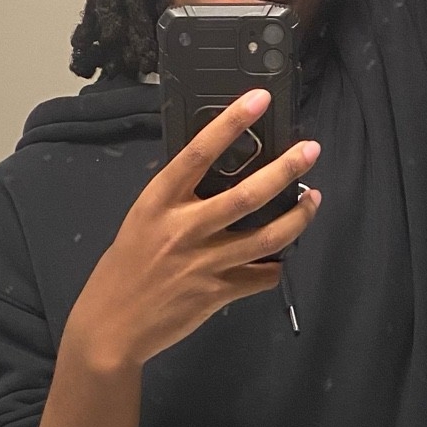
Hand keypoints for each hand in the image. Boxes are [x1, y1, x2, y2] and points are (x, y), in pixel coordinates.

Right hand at [66, 91, 321, 371]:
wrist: (112, 326)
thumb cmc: (125, 269)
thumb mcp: (142, 222)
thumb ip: (176, 201)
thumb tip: (217, 177)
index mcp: (158, 203)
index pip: (199, 153)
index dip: (231, 123)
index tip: (258, 99)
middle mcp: (184, 230)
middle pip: (246, 196)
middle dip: (285, 170)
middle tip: (311, 151)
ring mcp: (203, 264)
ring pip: (266, 238)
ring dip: (297, 217)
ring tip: (314, 199)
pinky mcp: (217, 294)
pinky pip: (260, 277)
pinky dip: (274, 267)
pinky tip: (279, 259)